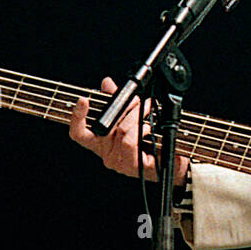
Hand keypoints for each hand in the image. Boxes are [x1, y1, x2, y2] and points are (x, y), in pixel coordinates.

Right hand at [68, 77, 189, 186]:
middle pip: (104, 126)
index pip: (78, 133)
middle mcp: (106, 154)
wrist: (173, 162)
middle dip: (122, 107)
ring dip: (136, 116)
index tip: (83, 100)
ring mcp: (117, 162)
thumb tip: (107, 83)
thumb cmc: (152, 142)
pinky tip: (147, 127)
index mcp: (102, 144)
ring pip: (121, 131)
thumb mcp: (132, 117)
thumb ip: (117, 101)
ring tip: (148, 108)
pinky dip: (139, 130)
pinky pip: (130, 142)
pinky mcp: (131, 166)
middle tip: (136, 99)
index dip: (76, 117)